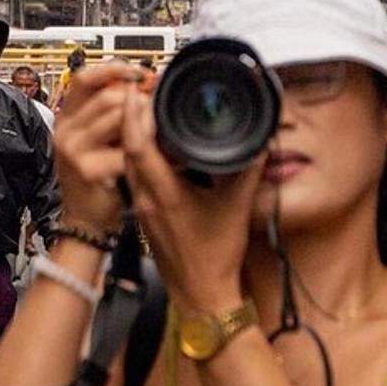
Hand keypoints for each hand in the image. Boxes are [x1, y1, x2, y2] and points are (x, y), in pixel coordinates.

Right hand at [51, 63, 143, 233]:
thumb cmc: (96, 177)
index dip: (114, 69)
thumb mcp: (98, 138)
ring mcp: (74, 150)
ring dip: (146, 123)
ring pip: (119, 117)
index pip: (84, 77)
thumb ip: (111, 111)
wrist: (85, 219)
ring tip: (158, 134)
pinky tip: (158, 157)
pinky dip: (148, 151)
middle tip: (156, 112)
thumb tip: (142, 85)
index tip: (139, 74)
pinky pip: (127, 148)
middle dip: (139, 101)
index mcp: (67, 117)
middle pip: (109, 96)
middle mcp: (65, 130)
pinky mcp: (88, 169)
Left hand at [121, 82, 262, 313]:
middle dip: (131, 118)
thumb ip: (247, 172)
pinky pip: (135, 177)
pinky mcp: (143, 216)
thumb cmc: (216, 257)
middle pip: (129, 149)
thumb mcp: (237, 208)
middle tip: (141, 93)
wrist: (200, 294)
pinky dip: (139, 157)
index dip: (134, 115)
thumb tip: (258, 144)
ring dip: (133, 137)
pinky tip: (153, 149)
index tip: (137, 91)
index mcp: (165, 195)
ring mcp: (141, 208)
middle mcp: (146, 199)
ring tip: (145, 113)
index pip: (139, 146)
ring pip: (129, 163)